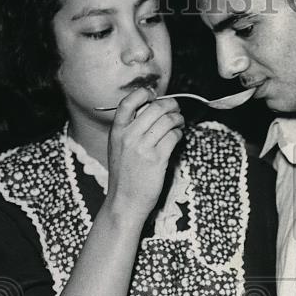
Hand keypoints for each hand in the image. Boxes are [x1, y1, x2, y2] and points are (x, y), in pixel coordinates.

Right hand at [105, 88, 183, 218]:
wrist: (124, 202)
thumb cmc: (124, 176)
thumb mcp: (118, 148)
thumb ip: (129, 129)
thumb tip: (151, 110)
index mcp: (117, 131)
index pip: (129, 101)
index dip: (145, 93)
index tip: (154, 96)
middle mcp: (129, 136)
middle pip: (155, 107)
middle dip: (171, 105)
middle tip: (176, 109)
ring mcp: (143, 147)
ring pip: (168, 120)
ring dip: (178, 119)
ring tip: (179, 123)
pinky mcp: (157, 159)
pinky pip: (174, 137)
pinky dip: (179, 134)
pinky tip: (177, 137)